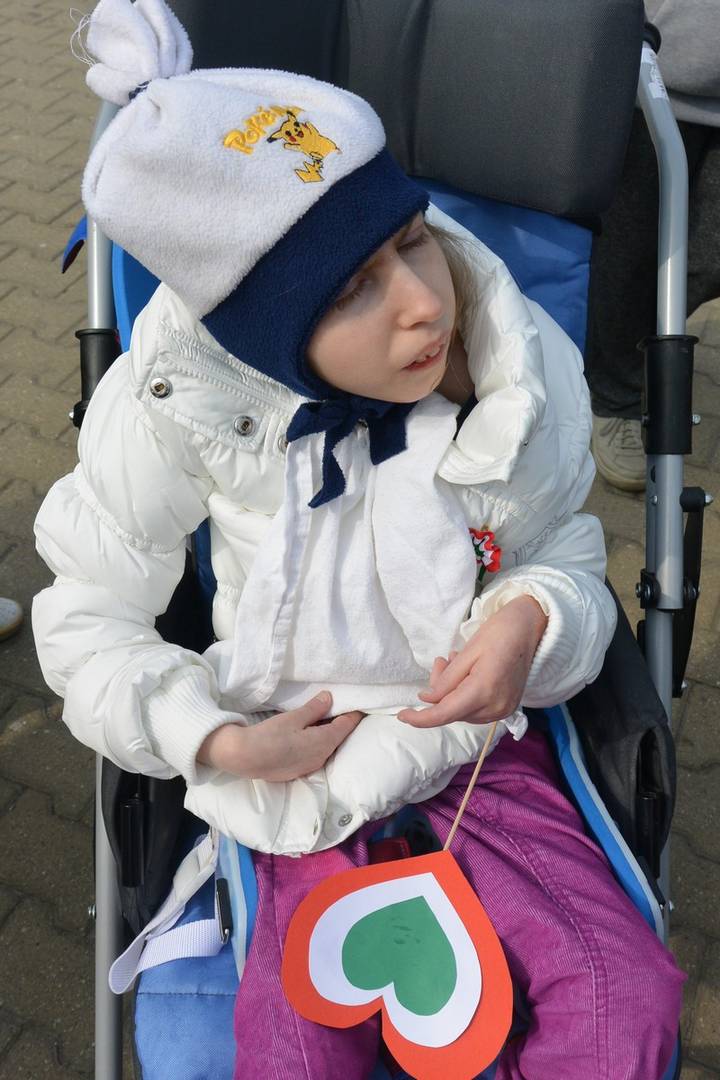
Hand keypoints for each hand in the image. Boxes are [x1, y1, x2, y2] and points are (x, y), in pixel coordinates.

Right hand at [197, 692, 363, 780]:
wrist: (244, 758)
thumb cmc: (270, 735)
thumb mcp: (293, 717)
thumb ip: (314, 709)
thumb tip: (330, 698)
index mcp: (324, 743)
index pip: (346, 726)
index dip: (353, 715)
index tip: (359, 705)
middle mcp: (321, 757)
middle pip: (337, 738)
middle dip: (341, 723)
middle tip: (342, 707)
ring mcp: (310, 766)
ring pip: (326, 747)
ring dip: (328, 733)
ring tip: (326, 718)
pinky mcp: (298, 770)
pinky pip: (315, 754)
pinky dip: (317, 742)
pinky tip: (309, 734)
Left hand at [397, 595, 547, 728]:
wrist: (530, 628)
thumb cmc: (498, 633)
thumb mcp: (466, 653)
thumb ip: (445, 681)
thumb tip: (427, 700)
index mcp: (483, 691)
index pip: (444, 714)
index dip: (420, 718)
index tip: (402, 715)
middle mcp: (495, 707)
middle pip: (453, 712)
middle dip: (439, 692)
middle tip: (441, 661)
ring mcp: (503, 709)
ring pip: (463, 711)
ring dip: (452, 692)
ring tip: (454, 662)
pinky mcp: (507, 707)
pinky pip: (476, 708)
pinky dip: (465, 694)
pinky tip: (467, 672)